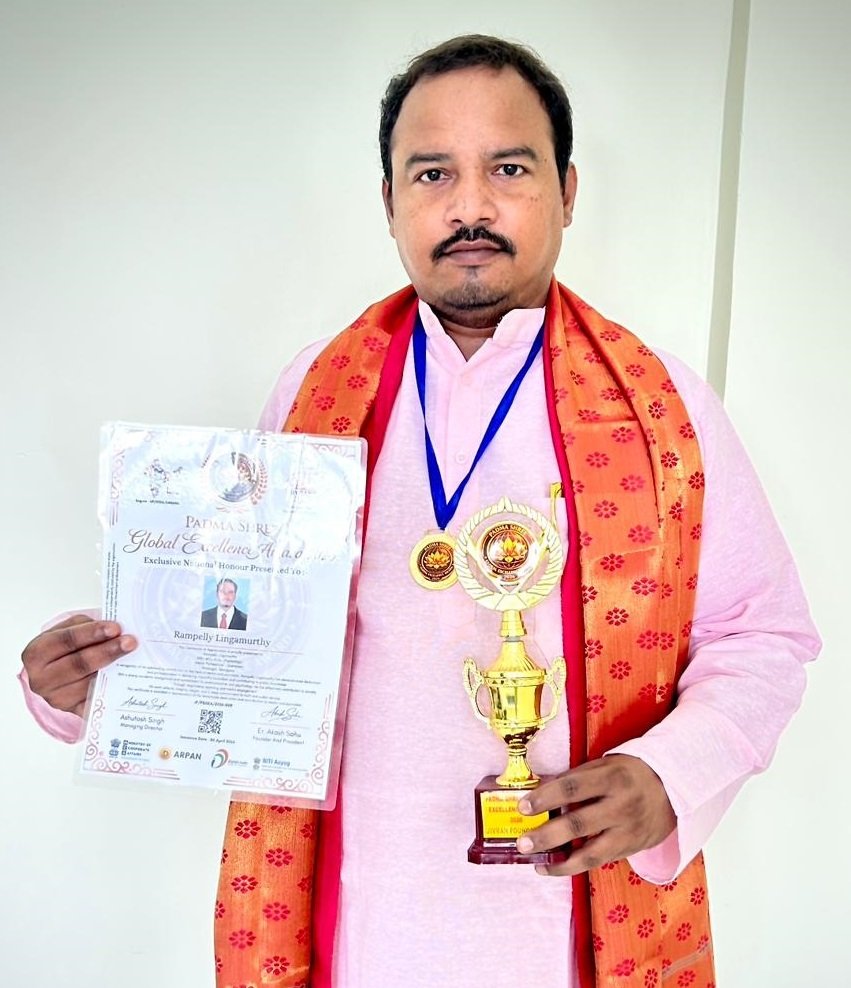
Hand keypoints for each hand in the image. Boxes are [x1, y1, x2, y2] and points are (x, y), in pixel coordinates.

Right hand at [22, 615, 136, 716]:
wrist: (56, 672)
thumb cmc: (65, 647)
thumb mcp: (69, 629)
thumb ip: (88, 627)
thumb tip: (116, 631)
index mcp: (36, 654)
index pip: (65, 641)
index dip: (91, 634)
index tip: (115, 628)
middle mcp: (42, 680)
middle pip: (78, 665)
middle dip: (107, 652)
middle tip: (130, 642)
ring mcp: (57, 699)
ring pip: (89, 684)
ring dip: (114, 670)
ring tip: (133, 657)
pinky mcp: (74, 711)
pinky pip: (97, 703)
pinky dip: (112, 692)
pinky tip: (127, 680)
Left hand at [515, 754, 675, 876]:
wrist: (673, 789)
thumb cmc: (628, 773)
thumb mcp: (605, 766)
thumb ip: (577, 779)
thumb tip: (539, 792)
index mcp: (611, 778)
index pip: (572, 787)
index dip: (546, 797)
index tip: (523, 806)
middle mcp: (621, 806)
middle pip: (578, 824)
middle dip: (547, 836)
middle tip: (522, 843)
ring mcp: (627, 832)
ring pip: (590, 853)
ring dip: (560, 862)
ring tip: (537, 864)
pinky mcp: (630, 849)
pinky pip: (599, 861)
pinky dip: (576, 866)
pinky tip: (556, 866)